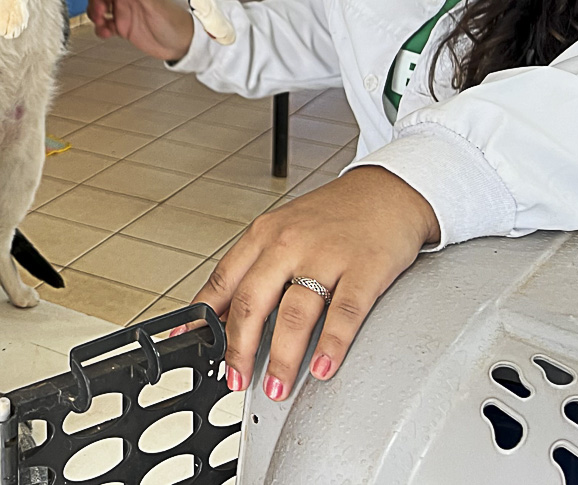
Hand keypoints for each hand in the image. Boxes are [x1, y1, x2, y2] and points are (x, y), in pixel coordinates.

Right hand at [86, 0, 193, 60]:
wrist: (183, 45)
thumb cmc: (176, 22)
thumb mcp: (156, 4)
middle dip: (95, 1)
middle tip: (99, 13)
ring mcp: (125, 12)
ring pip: (101, 8)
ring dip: (95, 15)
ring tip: (101, 24)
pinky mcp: (124, 27)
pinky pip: (105, 25)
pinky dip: (100, 29)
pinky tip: (105, 33)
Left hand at [193, 167, 440, 401]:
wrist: (385, 192)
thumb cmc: (332, 216)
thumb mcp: (281, 229)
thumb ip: (253, 267)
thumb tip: (221, 311)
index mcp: (264, 234)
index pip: (224, 280)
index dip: (204, 317)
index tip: (192, 345)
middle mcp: (289, 244)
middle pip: (252, 301)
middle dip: (239, 348)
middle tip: (235, 380)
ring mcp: (326, 256)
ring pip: (295, 314)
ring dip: (282, 358)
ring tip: (277, 386)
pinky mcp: (365, 269)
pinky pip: (345, 313)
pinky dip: (331, 345)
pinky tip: (323, 367)